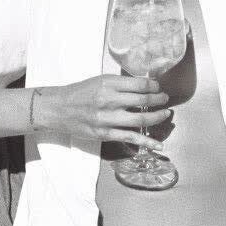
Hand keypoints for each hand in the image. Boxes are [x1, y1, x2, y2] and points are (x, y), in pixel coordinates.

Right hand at [34, 75, 169, 149]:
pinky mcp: (105, 134)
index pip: (139, 84)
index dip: (153, 86)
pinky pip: (130, 137)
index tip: (158, 87)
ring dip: (157, 117)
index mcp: (109, 83)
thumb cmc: (81, 92)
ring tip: (165, 114)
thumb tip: (144, 85)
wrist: (59, 108)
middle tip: (165, 99)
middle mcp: (109, 100)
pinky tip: (158, 145)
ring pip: (140, 119)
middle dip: (159, 99)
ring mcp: (107, 118)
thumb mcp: (100, 80)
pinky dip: (146, 142)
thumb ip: (120, 84)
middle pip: (143, 100)